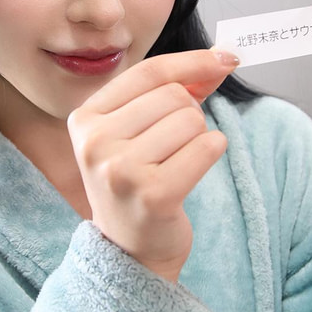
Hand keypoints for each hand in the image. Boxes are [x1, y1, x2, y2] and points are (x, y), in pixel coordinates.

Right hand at [67, 49, 238, 281]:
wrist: (131, 253)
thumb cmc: (137, 184)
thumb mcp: (138, 131)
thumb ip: (174, 90)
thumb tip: (221, 58)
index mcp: (85, 119)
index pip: (149, 72)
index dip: (193, 62)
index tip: (226, 59)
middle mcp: (96, 142)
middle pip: (174, 96)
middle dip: (190, 115)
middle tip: (174, 147)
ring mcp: (121, 170)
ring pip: (191, 120)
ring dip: (198, 138)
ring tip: (176, 165)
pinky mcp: (153, 194)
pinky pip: (206, 147)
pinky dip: (212, 152)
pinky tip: (192, 172)